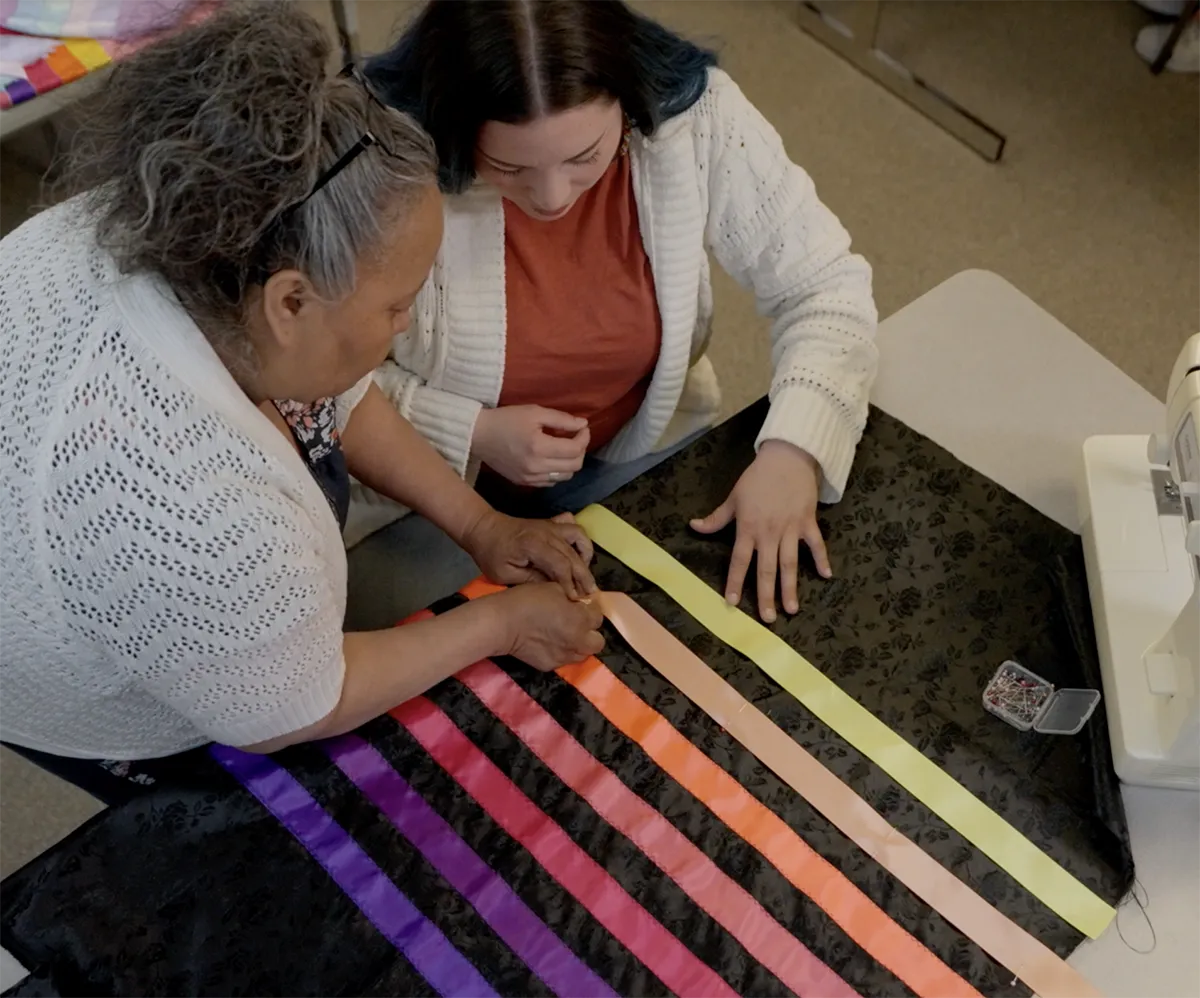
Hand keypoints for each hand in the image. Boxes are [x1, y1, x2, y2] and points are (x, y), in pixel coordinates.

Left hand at [462, 509, 596, 598]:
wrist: (484, 528)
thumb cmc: (491, 554)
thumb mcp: (504, 574)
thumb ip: (531, 580)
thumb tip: (554, 589)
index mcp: (534, 545)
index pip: (560, 565)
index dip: (570, 583)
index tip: (574, 599)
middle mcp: (547, 533)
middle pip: (573, 555)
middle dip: (583, 576)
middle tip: (590, 594)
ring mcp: (551, 526)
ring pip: (579, 537)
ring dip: (586, 556)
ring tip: (585, 574)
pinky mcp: (551, 523)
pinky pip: (573, 526)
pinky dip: (580, 539)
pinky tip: (579, 553)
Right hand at [473, 405, 589, 486]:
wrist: (479, 435)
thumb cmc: (506, 419)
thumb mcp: (535, 412)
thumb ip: (562, 419)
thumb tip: (583, 425)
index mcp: (539, 447)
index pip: (575, 449)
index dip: (584, 437)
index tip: (581, 428)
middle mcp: (536, 467)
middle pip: (574, 466)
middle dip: (580, 450)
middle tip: (575, 438)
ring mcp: (530, 478)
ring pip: (565, 477)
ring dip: (570, 463)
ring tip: (564, 449)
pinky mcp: (524, 483)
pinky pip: (550, 482)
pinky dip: (557, 472)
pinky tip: (551, 459)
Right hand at [489, 583, 604, 670]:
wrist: (503, 623)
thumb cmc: (528, 600)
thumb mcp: (554, 588)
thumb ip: (573, 596)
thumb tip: (580, 603)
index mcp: (581, 619)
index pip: (598, 616)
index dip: (590, 610)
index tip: (580, 607)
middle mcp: (578, 641)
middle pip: (598, 642)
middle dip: (590, 633)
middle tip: (577, 624)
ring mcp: (565, 656)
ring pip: (582, 654)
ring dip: (577, 644)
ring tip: (563, 636)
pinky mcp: (550, 665)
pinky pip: (563, 660)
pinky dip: (560, 652)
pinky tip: (547, 643)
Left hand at [690, 440, 830, 622]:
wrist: (786, 458)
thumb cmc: (757, 478)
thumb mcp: (733, 497)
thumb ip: (716, 518)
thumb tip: (694, 527)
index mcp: (748, 528)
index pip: (740, 560)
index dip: (735, 581)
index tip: (733, 602)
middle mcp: (769, 533)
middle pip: (767, 569)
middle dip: (766, 595)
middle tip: (767, 619)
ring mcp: (790, 529)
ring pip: (790, 563)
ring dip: (791, 587)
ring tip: (792, 609)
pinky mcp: (808, 522)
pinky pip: (816, 544)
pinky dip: (822, 559)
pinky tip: (827, 576)